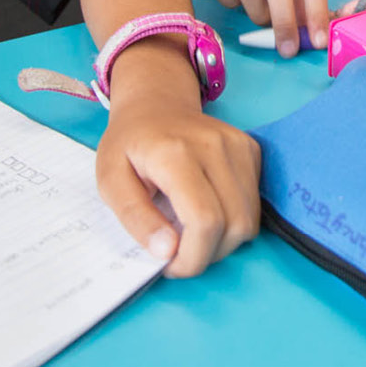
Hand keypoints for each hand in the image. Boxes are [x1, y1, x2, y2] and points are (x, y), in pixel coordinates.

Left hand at [95, 41, 260, 278]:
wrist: (154, 102)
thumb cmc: (128, 143)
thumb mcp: (111, 181)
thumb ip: (136, 218)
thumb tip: (167, 252)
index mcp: (175, 153)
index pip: (204, 220)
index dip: (192, 257)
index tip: (169, 264)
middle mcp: (215, 146)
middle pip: (234, 225)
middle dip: (207, 254)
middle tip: (179, 251)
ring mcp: (238, 145)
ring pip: (249, 219)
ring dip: (223, 241)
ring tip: (193, 232)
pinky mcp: (251, 149)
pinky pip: (254, 203)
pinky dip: (234, 219)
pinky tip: (208, 208)